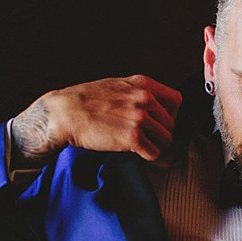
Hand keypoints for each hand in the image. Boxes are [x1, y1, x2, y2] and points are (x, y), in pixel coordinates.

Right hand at [11, 75, 181, 162]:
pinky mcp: (132, 138)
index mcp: (142, 84)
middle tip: (148, 138)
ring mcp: (139, 119)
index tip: (160, 121)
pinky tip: (136, 153)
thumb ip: (136, 91)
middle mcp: (144, 99)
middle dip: (161, 133)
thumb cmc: (85, 100)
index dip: (170, 113)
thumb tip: (151, 104)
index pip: (176, 100)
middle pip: (171, 123)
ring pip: (166, 139)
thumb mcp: (116, 84)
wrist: (65, 113)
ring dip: (156, 145)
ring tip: (142, 146)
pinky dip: (147, 156)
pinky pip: (154, 153)